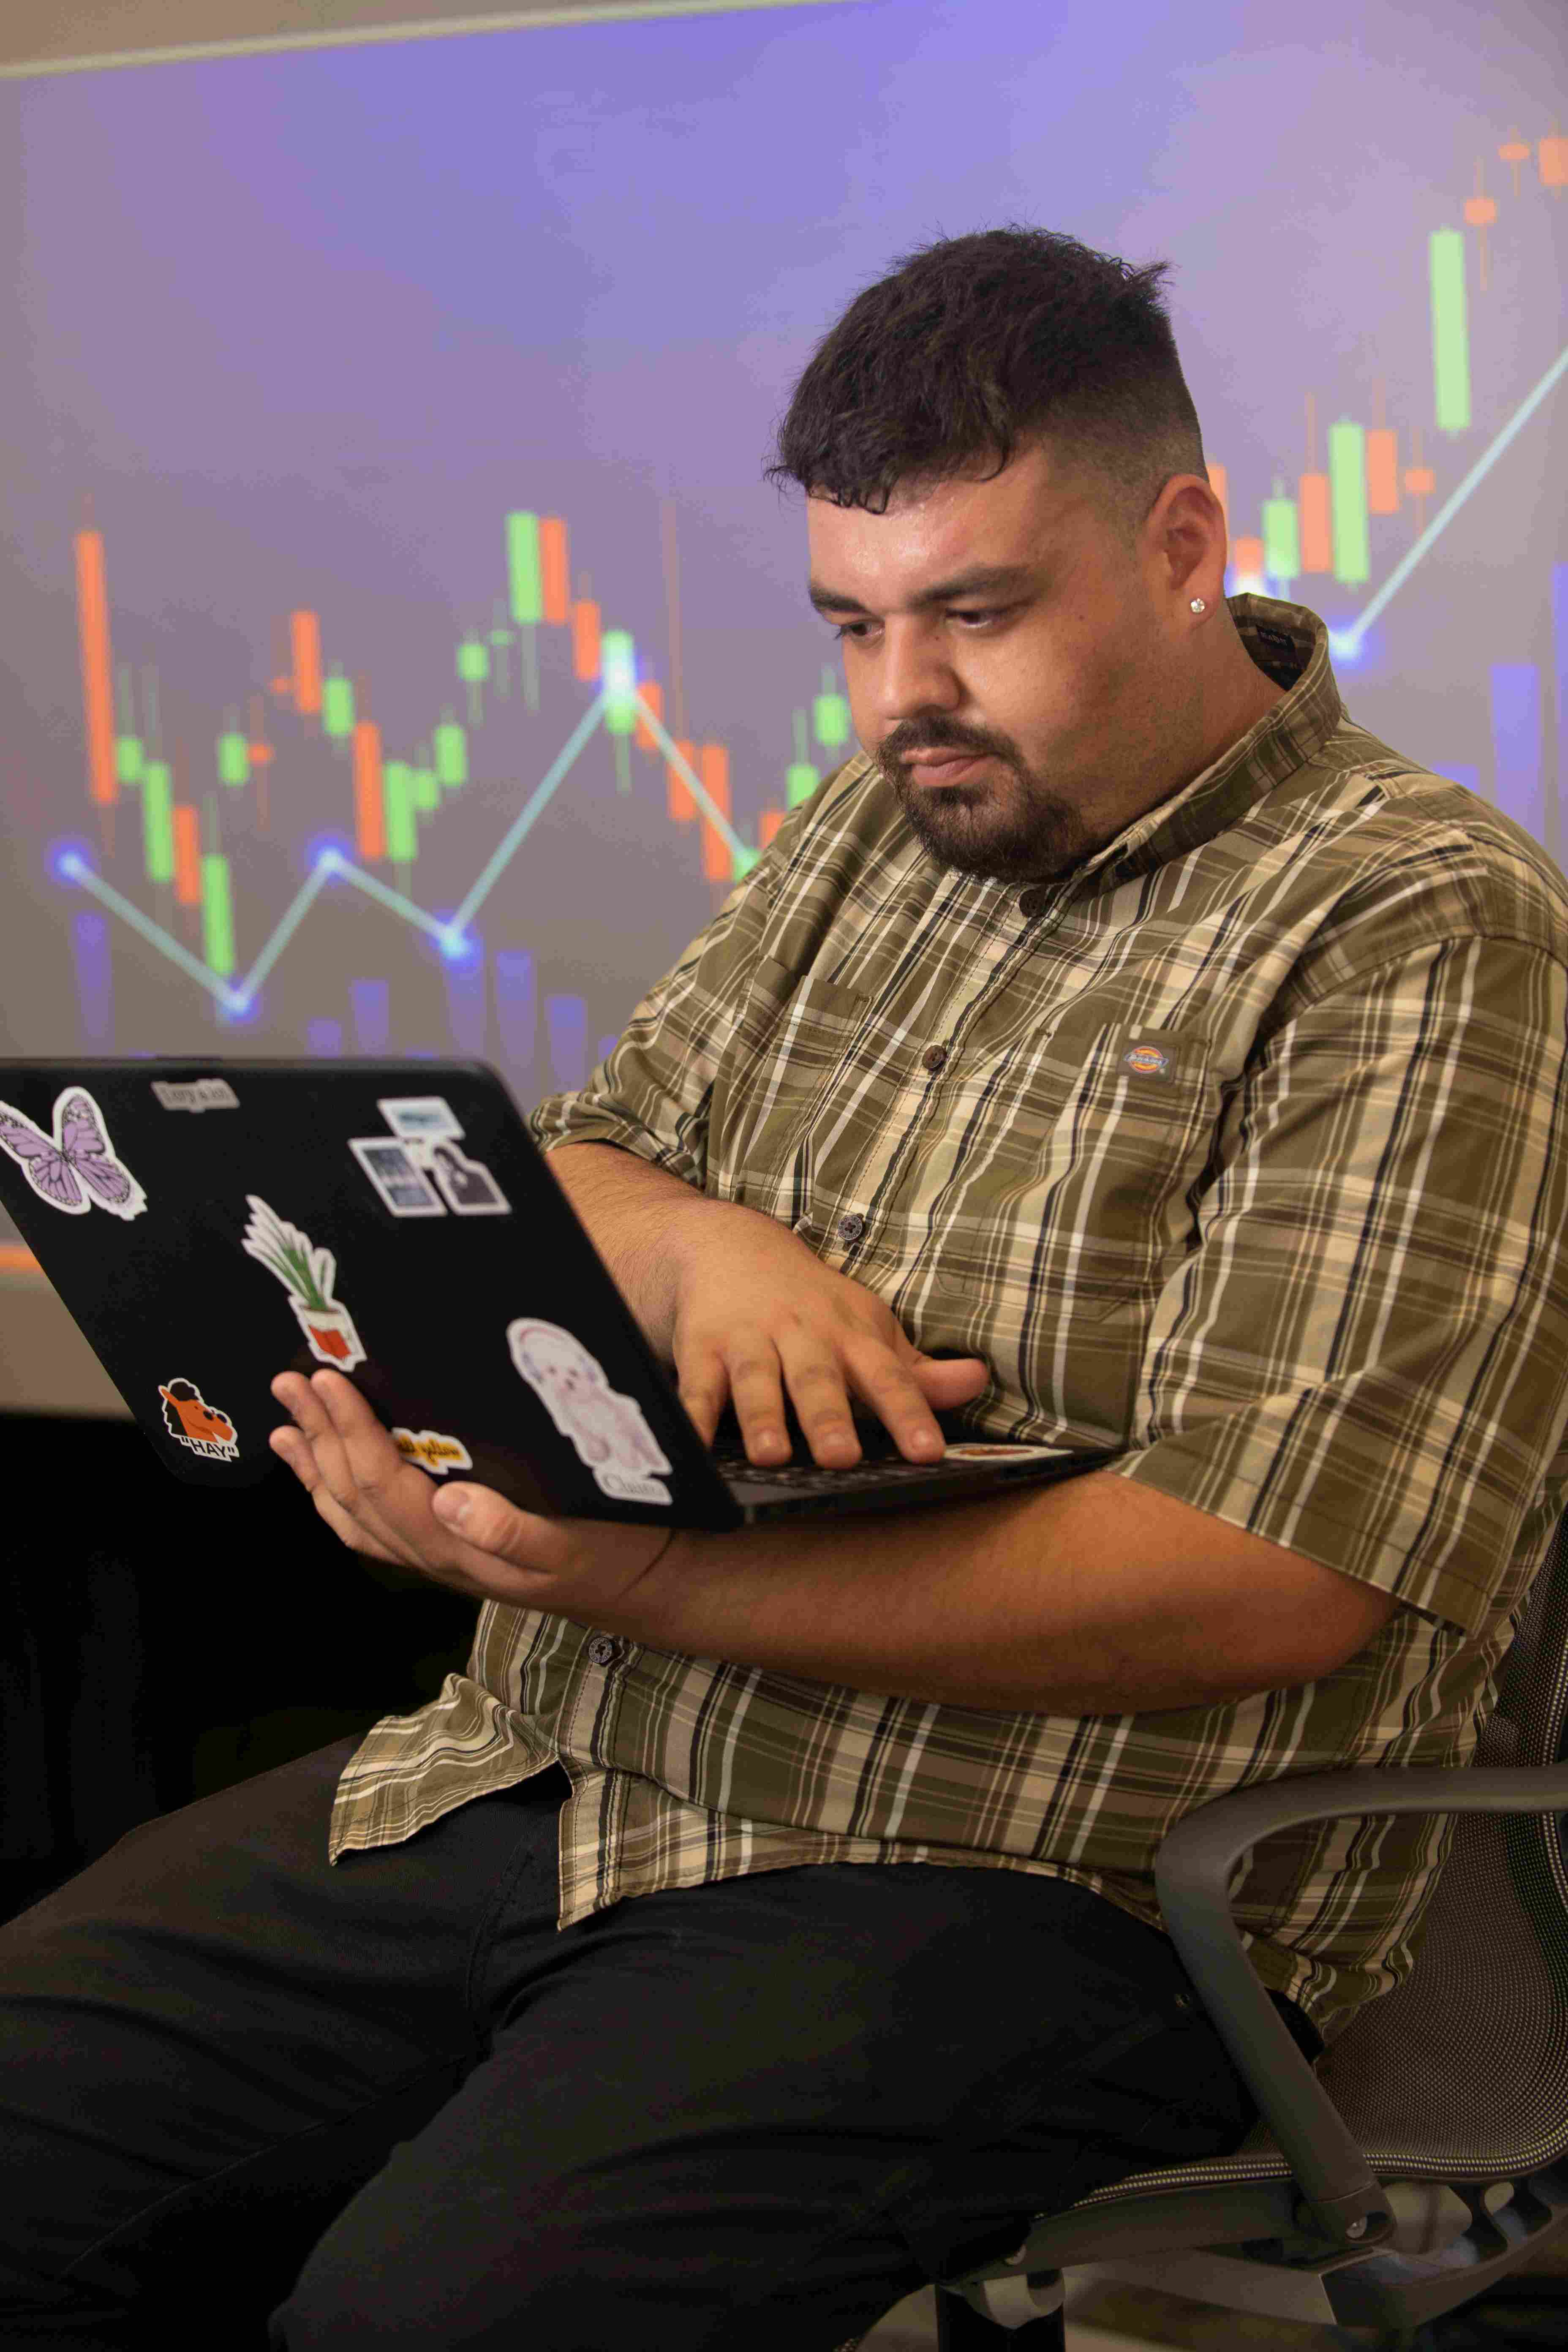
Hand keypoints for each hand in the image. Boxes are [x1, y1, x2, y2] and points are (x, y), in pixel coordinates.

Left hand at [268, 1370, 674, 1620]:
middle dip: (320, 1436)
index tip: (328, 1381)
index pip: (385, 1485)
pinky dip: (334, 1494)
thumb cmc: (611, 1552)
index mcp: (457, 1548)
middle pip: (355, 1495)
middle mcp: (432, 1556)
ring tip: (286, 1420)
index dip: (351, 1433)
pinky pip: (369, 1527)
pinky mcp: (440, 1551)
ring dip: (315, 1464)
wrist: (638, 1584)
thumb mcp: (574, 1545)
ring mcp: (431, 1557)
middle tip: (291, 1380)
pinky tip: (319, 1469)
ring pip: (351, 1514)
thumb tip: (453, 1502)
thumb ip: (513, 1531)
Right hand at [665, 1201, 989, 1467]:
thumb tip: (978, 1381)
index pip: (887, 1376)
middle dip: (828, 1417)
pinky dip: (691, 1417)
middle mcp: (800, 1336)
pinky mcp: (699, 1349)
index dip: (909, 1413)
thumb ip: (917, 1370)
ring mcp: (747, 1341)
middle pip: (816, 1378)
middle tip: (841, 1458)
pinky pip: (694, 1388)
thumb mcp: (867, 1330)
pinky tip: (692, 1446)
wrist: (728, 1246)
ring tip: (770, 1455)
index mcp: (849, 1336)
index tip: (929, 1452)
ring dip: (762, 1416)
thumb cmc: (812, 1306)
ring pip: (755, 1381)